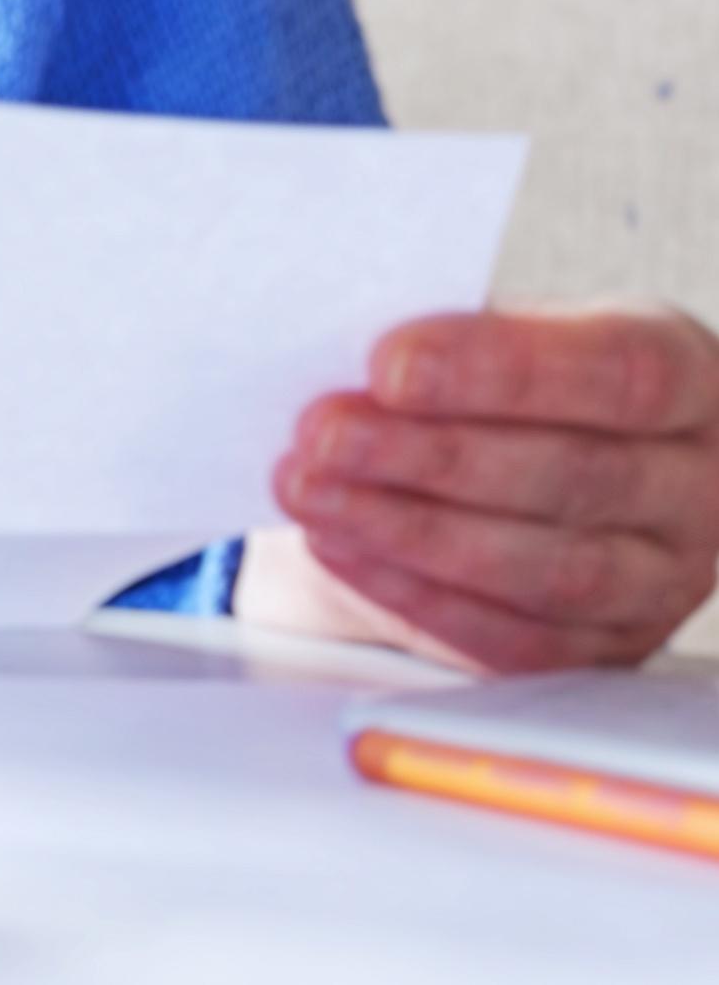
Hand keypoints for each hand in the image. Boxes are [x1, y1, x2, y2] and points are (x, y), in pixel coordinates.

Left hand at [259, 305, 718, 671]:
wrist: (505, 472)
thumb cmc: (502, 389)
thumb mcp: (495, 341)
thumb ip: (446, 348)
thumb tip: (346, 361)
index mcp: (687, 376)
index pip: (622, 371)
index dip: (505, 369)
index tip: (390, 364)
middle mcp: (696, 485)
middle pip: (580, 475)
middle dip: (434, 457)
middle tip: (324, 434)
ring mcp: (662, 580)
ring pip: (549, 568)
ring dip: (411, 531)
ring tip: (311, 490)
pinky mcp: (604, 650)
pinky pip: (513, 639)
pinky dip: (413, 593)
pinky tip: (339, 545)